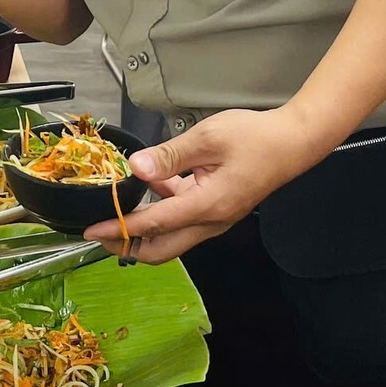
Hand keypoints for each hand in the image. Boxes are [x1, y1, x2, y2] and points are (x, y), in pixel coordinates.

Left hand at [83, 107, 321, 264]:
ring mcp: (217, 219)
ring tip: (120, 205)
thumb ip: (169, 156)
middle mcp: (211, 222)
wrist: (294, 142)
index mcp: (206, 206)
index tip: (91, 230)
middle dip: (128, 244)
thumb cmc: (255, 137)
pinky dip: (164, 209)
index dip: (119, 228)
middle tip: (101, 231)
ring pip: (172, 236)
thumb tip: (135, 168)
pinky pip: (185, 219)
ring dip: (145, 228)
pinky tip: (154, 184)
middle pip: (162, 249)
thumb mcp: (207, 138)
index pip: (153, 225)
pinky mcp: (219, 209)